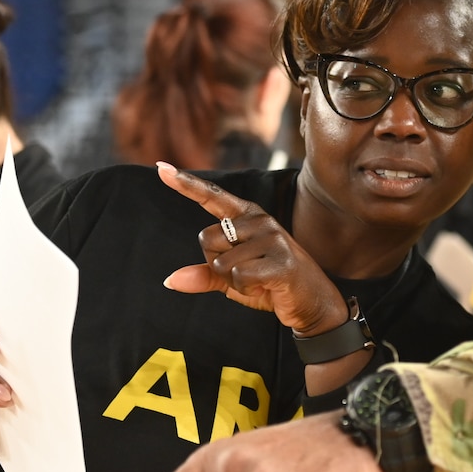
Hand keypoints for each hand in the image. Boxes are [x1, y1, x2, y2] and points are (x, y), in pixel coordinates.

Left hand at [157, 162, 348, 337]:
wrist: (311, 303)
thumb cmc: (270, 285)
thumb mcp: (232, 279)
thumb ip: (204, 275)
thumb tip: (169, 280)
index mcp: (247, 217)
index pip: (212, 198)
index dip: (186, 184)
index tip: (161, 168)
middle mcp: (259, 220)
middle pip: (206, 240)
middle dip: (217, 265)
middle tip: (247, 273)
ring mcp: (272, 239)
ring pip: (220, 263)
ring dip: (232, 281)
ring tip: (260, 279)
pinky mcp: (280, 261)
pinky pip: (237, 276)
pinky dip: (246, 289)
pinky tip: (266, 286)